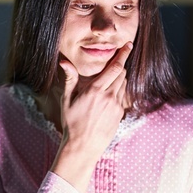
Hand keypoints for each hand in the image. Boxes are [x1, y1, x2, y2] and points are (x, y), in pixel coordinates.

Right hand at [57, 41, 132, 157]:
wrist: (83, 147)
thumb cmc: (72, 123)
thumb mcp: (67, 100)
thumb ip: (69, 79)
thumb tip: (64, 62)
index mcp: (96, 90)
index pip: (115, 68)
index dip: (123, 55)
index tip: (128, 45)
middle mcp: (109, 97)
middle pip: (122, 74)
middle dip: (120, 66)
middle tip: (116, 62)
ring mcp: (117, 106)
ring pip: (124, 84)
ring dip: (120, 78)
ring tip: (110, 80)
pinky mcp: (120, 114)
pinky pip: (124, 96)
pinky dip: (120, 90)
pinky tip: (111, 94)